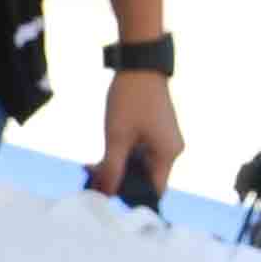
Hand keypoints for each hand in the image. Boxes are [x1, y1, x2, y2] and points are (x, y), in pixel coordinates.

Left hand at [90, 70, 182, 196]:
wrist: (140, 66)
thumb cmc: (131, 100)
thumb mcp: (116, 137)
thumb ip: (112, 168)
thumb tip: (106, 193)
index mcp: (168, 155)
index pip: (154, 190)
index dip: (131, 195)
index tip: (106, 193)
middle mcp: (171, 150)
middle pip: (145, 178)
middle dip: (117, 180)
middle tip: (89, 176)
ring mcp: (164, 140)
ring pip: (139, 165)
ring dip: (116, 167)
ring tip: (89, 165)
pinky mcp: (156, 132)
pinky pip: (139, 152)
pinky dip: (121, 155)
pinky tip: (100, 155)